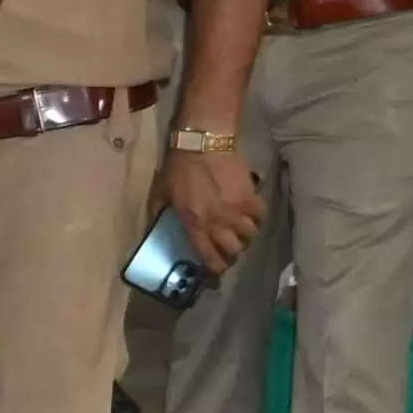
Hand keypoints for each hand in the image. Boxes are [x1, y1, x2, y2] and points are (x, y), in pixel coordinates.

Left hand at [160, 141, 264, 273]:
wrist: (203, 143)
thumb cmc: (178, 167)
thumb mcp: (161, 192)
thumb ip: (158, 212)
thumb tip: (151, 226)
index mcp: (195, 224)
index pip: (209, 256)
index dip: (215, 267)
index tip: (218, 270)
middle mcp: (218, 222)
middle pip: (233, 249)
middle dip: (232, 252)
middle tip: (230, 247)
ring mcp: (236, 210)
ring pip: (249, 235)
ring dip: (246, 235)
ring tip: (241, 231)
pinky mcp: (250, 196)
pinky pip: (261, 215)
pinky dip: (258, 218)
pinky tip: (253, 214)